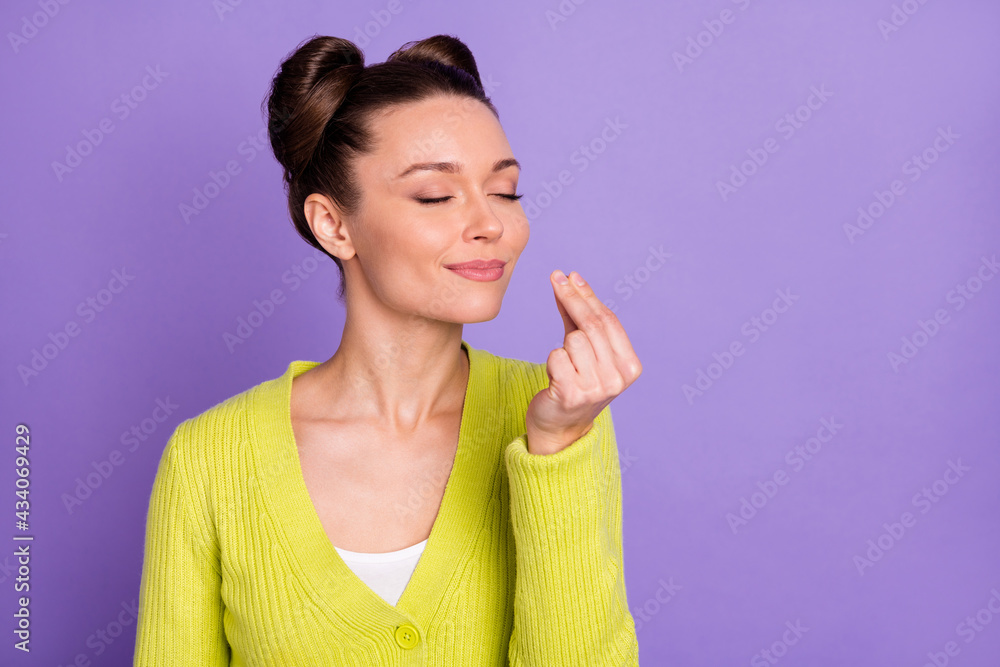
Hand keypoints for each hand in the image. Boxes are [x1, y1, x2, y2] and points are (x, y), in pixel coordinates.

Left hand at [524, 269, 642, 454]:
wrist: (560, 427)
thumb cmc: (573, 381)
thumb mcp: (583, 348)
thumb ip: (579, 316)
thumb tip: (570, 278)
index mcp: (630, 366)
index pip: (609, 321)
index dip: (587, 296)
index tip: (569, 276)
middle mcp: (618, 378)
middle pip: (592, 325)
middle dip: (571, 297)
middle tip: (555, 278)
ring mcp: (597, 388)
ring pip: (573, 340)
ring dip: (563, 346)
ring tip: (565, 366)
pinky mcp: (572, 394)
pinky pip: (556, 356)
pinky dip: (552, 361)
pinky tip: (556, 377)